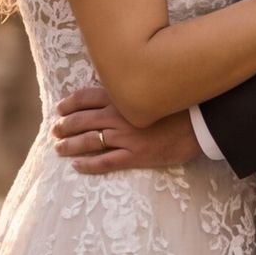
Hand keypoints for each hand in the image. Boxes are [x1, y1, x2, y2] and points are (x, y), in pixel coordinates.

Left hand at [50, 85, 199, 173]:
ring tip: (59, 148)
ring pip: (89, 140)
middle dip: (65, 125)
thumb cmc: (178, 102)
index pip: (86, 97)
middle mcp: (119, 114)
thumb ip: (131, 90)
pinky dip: (88, 164)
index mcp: (122, 96)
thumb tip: (116, 88)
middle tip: (55, 130)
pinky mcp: (135, 155)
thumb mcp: (150, 89)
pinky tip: (77, 166)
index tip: (60, 108)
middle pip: (83, 119)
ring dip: (70, 145)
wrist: (200, 120)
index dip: (70, 103)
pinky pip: (105, 161)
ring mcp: (126, 136)